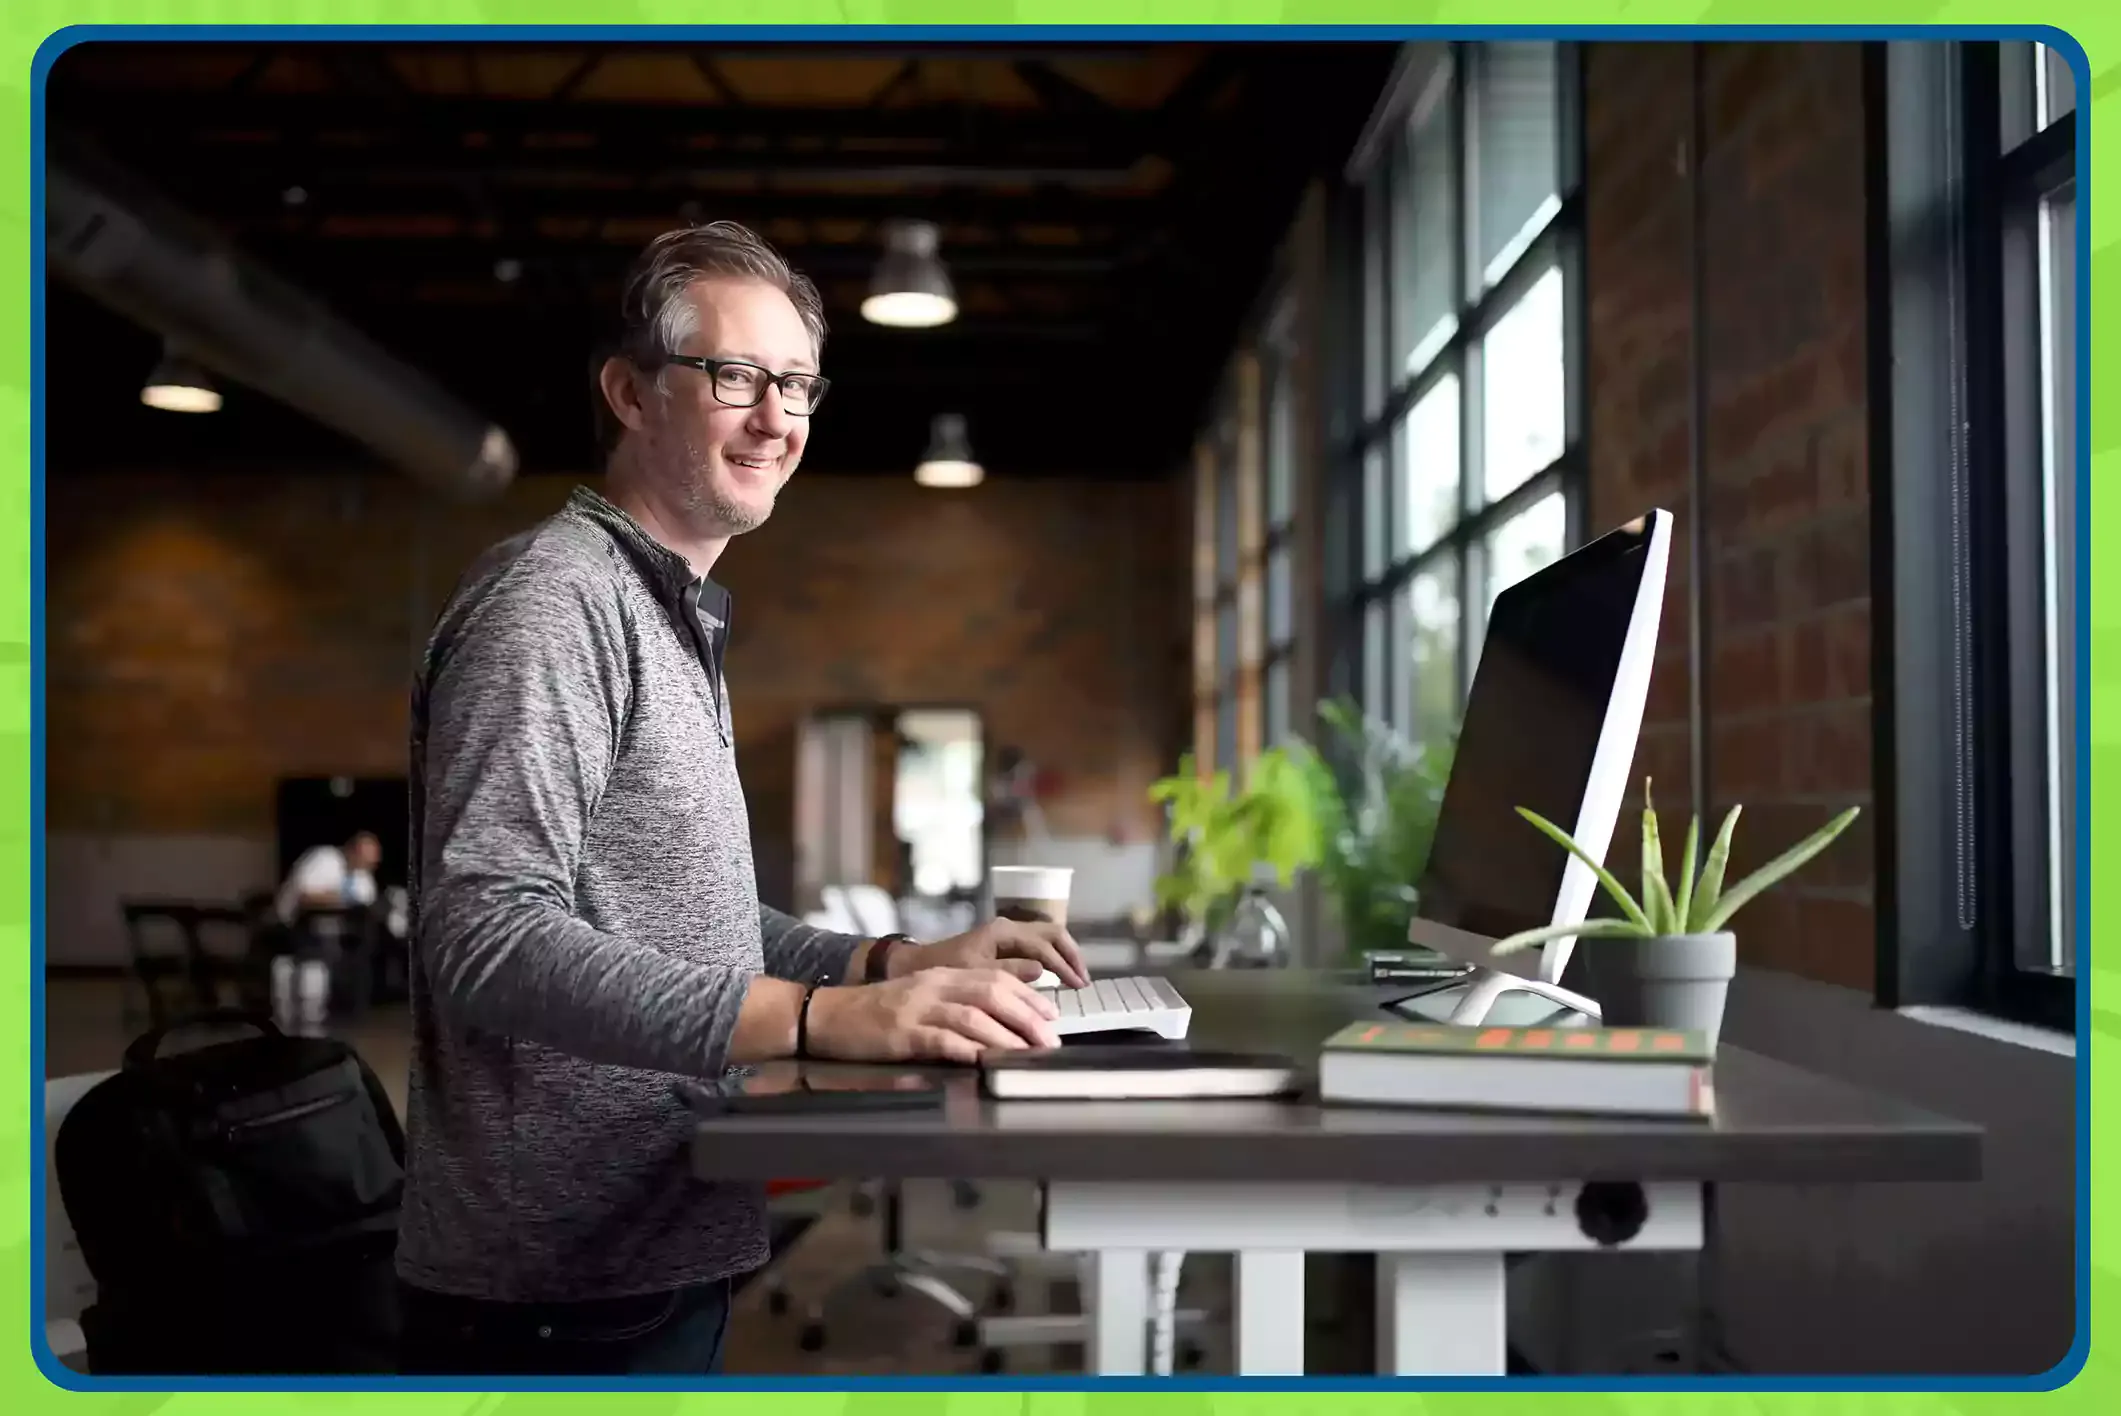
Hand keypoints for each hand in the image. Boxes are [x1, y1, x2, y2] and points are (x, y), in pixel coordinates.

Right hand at [806, 968, 1060, 1063]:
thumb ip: (956, 1001)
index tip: (1050, 1017)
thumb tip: (999, 1019)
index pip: (995, 979)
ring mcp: (917, 1009)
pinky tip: (984, 1060)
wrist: (827, 1015)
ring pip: (972, 1016)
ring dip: (1005, 1036)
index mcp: (941, 975)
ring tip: (1027, 1054)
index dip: (1027, 997)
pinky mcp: (901, 1034)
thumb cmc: (876, 1013)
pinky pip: (940, 1039)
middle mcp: (933, 986)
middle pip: (991, 993)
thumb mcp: (920, 996)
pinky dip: (966, 1049)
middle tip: (1049, 1040)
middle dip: (1026, 1017)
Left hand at [891, 917, 1089, 987]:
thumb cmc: (945, 969)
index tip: (1077, 987)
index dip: (1064, 966)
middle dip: (1071, 955)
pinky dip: (1052, 958)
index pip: (1044, 946)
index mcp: (1004, 932)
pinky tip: (1057, 977)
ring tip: (1075, 980)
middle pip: (1053, 933)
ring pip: (1047, 937)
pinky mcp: (1005, 943)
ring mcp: (1008, 933)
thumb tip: (1041, 972)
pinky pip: (1037, 945)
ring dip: (1064, 955)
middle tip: (1083, 981)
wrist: (918, 965)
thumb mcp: (975, 974)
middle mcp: (1009, 927)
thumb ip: (1008, 972)